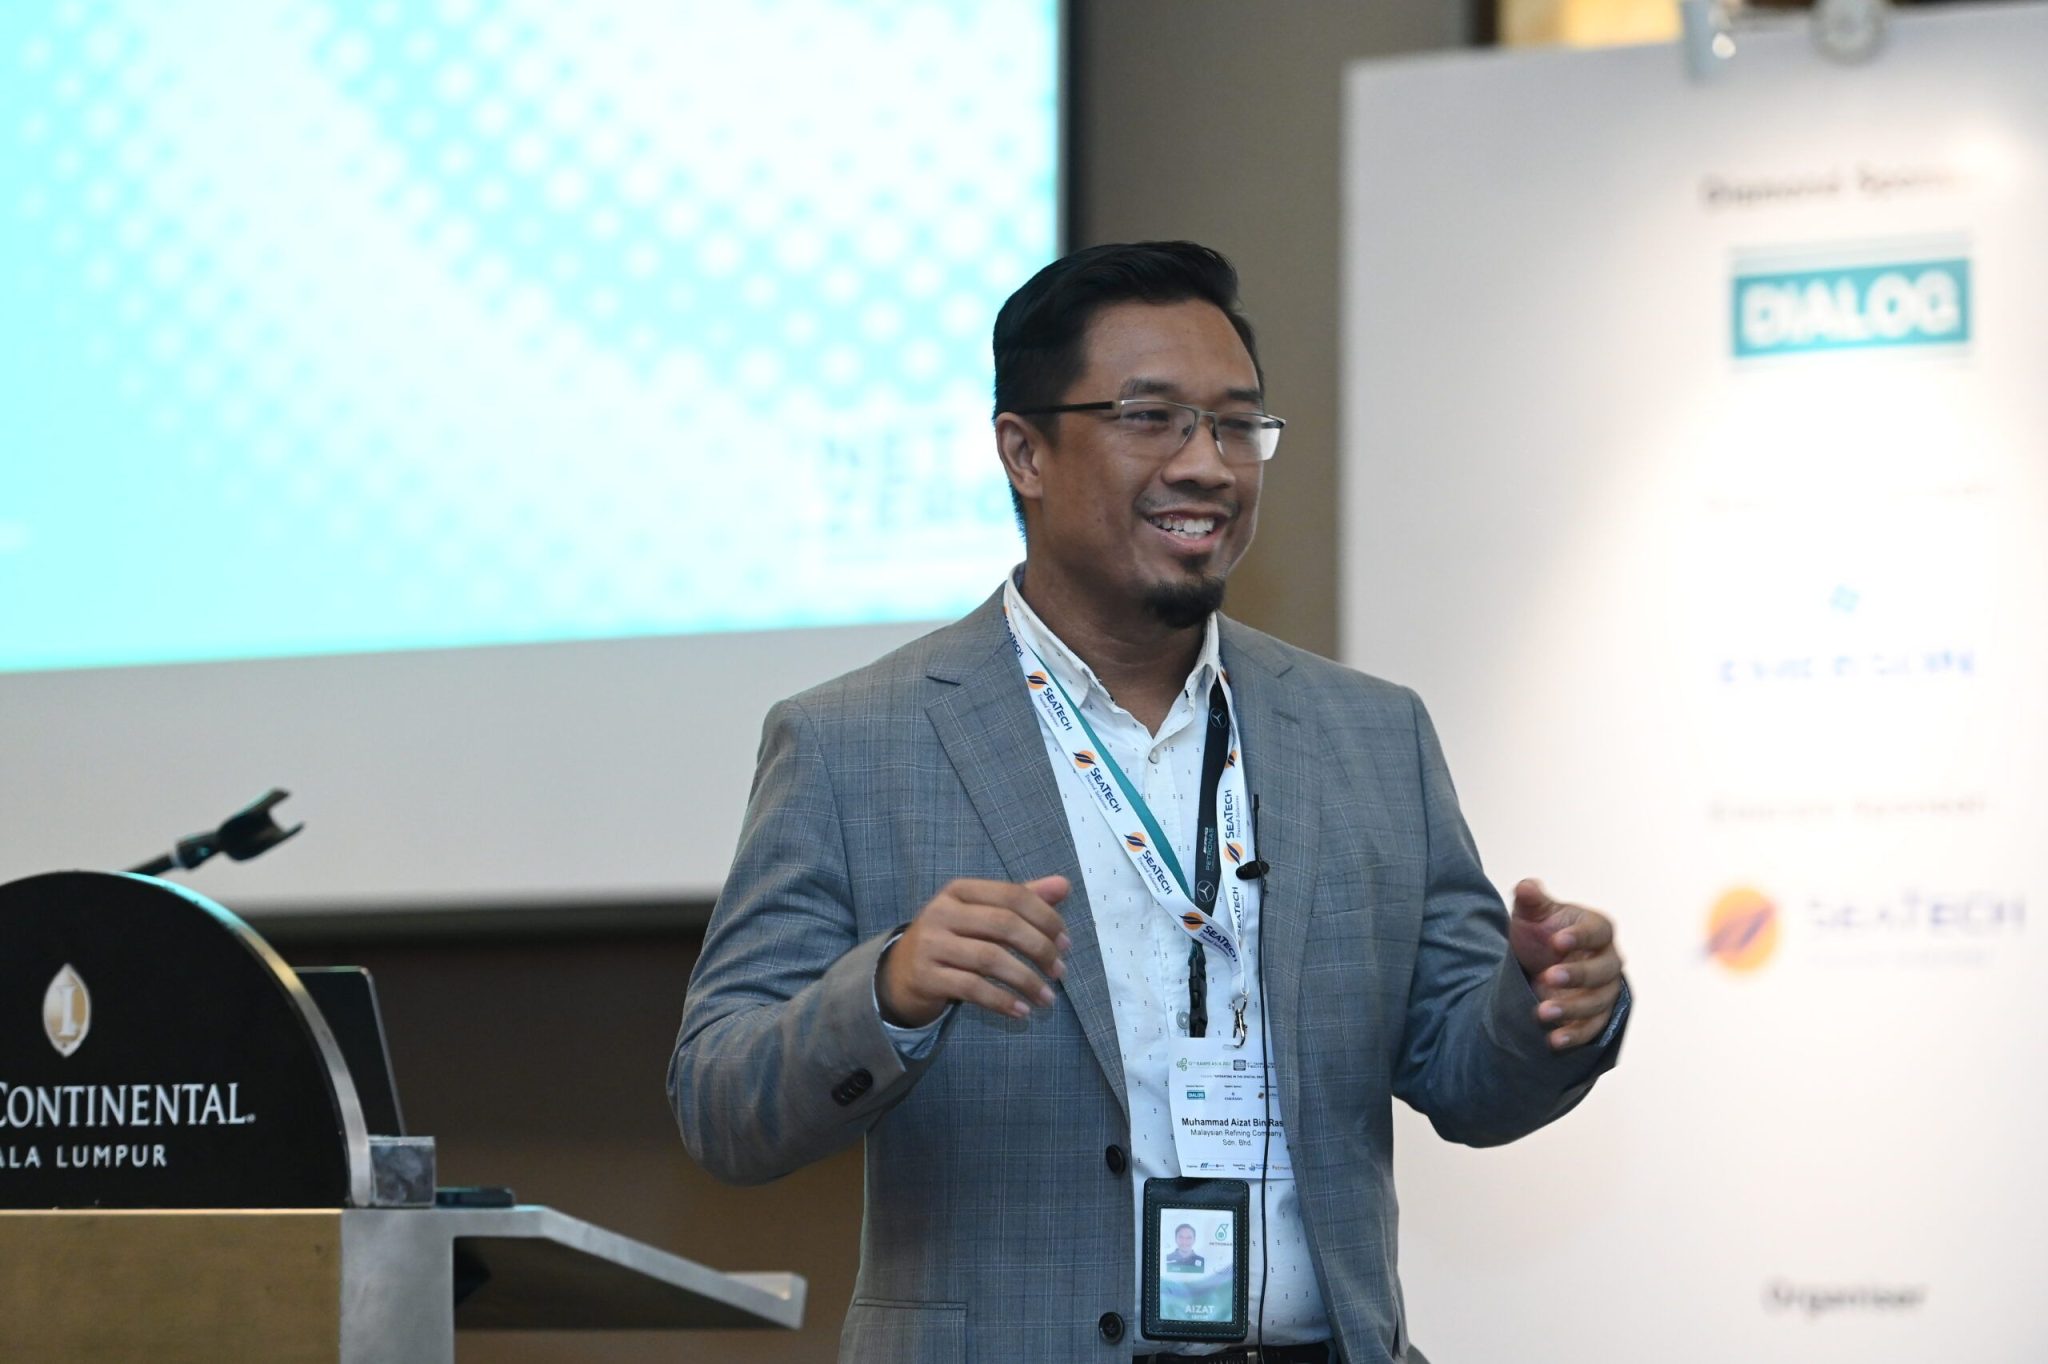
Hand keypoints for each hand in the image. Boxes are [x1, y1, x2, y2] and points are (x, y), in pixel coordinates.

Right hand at [878, 875, 1071, 1027]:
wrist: (901, 972)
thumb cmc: (955, 939)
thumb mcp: (984, 914)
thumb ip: (1023, 899)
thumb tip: (1063, 884)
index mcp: (960, 890)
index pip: (1012, 895)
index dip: (1045, 918)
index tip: (1066, 943)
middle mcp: (942, 912)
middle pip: (1003, 925)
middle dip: (1039, 949)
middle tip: (1060, 971)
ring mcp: (931, 944)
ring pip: (989, 959)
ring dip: (1026, 980)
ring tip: (1047, 998)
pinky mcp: (926, 976)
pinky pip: (971, 988)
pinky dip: (1002, 1001)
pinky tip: (1021, 1011)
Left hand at [1508, 878, 1623, 1050]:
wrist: (1539, 963)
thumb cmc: (1542, 932)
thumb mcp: (1532, 914)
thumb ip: (1531, 900)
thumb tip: (1526, 886)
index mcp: (1598, 930)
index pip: (1597, 932)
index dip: (1580, 937)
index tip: (1557, 942)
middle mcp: (1608, 961)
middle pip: (1603, 971)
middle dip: (1577, 975)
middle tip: (1547, 977)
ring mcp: (1605, 991)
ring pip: (1597, 1003)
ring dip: (1571, 1010)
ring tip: (1541, 1013)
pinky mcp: (1596, 1016)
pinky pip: (1592, 1029)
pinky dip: (1574, 1036)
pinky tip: (1553, 1041)